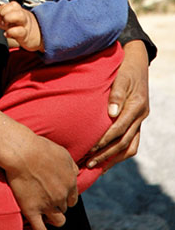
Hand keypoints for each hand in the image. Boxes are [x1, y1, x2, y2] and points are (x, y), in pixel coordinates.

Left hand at [0, 1, 43, 51]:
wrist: (40, 37)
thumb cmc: (23, 28)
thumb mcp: (11, 24)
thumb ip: (0, 22)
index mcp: (17, 11)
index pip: (7, 5)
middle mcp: (22, 15)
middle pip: (13, 6)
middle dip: (3, 12)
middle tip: (1, 21)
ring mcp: (25, 24)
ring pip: (19, 15)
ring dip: (8, 18)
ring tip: (4, 25)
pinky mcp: (27, 35)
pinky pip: (20, 31)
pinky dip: (11, 32)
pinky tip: (7, 34)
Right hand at [0, 107, 78, 229]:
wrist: (22, 151)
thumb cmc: (40, 148)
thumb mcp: (62, 152)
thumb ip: (71, 166)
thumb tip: (76, 173)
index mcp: (70, 182)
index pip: (72, 197)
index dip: (65, 196)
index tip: (59, 194)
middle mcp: (62, 196)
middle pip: (64, 208)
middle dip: (58, 205)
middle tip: (48, 199)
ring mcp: (48, 205)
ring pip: (57, 220)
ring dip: (53, 218)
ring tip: (46, 215)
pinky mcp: (33, 210)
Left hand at [87, 40, 148, 170]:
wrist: (136, 62)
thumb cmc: (124, 68)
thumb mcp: (121, 77)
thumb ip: (116, 94)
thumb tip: (112, 113)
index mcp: (137, 106)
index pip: (120, 129)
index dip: (105, 141)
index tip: (91, 149)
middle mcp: (141, 116)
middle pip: (125, 143)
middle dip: (107, 155)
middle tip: (89, 164)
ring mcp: (140, 120)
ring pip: (130, 147)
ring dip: (113, 158)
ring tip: (96, 167)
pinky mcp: (137, 121)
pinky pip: (131, 142)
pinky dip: (119, 152)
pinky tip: (106, 158)